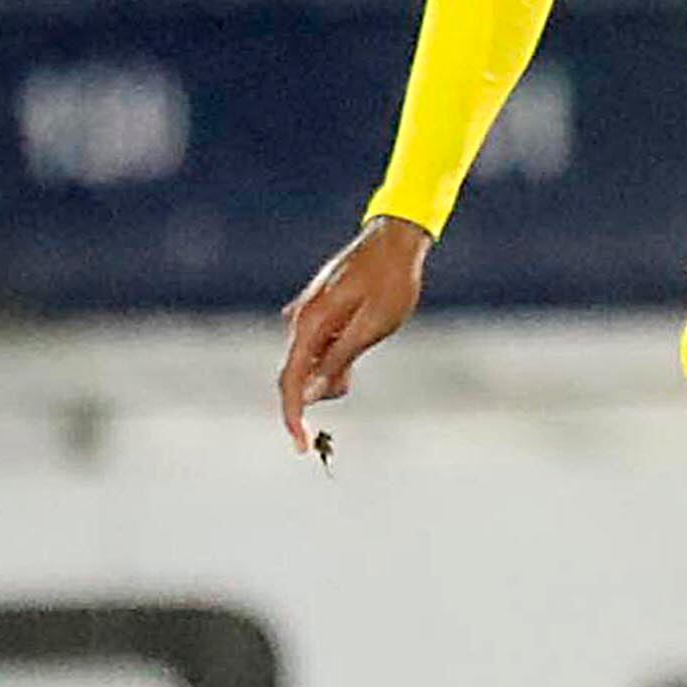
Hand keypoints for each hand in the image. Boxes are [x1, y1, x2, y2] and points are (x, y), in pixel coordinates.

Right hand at [275, 215, 432, 454]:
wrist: (395, 239)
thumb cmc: (391, 282)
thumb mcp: (372, 327)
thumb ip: (339, 359)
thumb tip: (310, 393)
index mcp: (310, 324)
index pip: (290, 382)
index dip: (293, 418)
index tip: (303, 447)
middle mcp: (302, 320)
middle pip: (298, 376)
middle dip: (320, 392)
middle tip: (353, 382)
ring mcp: (310, 314)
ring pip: (311, 362)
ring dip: (332, 373)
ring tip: (367, 341)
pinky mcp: (322, 311)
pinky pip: (320, 347)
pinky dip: (335, 358)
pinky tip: (358, 339)